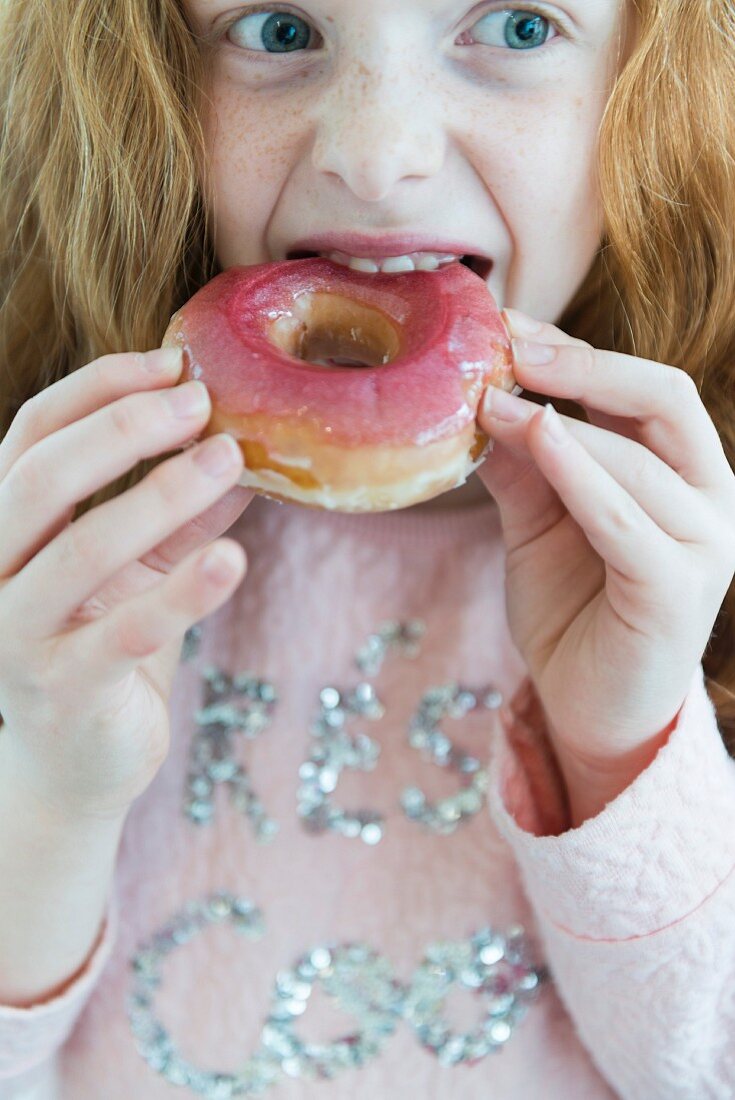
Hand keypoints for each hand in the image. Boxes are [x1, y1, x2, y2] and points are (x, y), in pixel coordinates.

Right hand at [0, 348, 251, 821]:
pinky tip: (233, 558)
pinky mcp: (62, 689)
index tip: (174, 363)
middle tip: (202, 403)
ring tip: (231, 458)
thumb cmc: (102, 646)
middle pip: (41, 477)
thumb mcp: (141, 567)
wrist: (71, 766)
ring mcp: (14, 635)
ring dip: (163, 495)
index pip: (31, 434)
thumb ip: (181, 510)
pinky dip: (183, 592)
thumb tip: (249, 443)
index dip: (99, 388)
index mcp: (0, 527)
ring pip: (83, 548)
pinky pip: (126, 632)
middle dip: (125, 429)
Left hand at [477, 310, 734, 812]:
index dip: (577, 350)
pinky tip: (530, 436)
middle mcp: (708, 499)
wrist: (588, 709)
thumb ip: (522, 468)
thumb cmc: (572, 612)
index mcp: (681, 474)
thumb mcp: (538, 525)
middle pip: (664, 398)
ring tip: (488, 400)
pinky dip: (577, 472)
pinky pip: (625, 517)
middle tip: (507, 345)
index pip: (644, 388)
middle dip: (583, 363)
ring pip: (638, 456)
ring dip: (559, 420)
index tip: (506, 326)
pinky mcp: (676, 590)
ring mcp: (702, 545)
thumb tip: (482, 398)